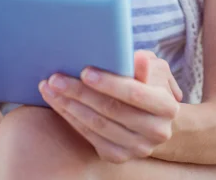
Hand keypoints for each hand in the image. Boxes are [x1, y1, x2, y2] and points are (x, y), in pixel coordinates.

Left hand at [38, 50, 181, 163]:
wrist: (151, 116)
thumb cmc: (147, 83)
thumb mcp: (153, 69)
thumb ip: (144, 65)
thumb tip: (137, 58)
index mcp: (166, 107)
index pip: (134, 94)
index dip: (109, 83)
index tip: (84, 71)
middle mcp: (156, 132)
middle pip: (111, 110)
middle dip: (80, 92)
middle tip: (55, 78)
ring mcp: (137, 148)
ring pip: (97, 125)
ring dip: (68, 105)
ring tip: (49, 87)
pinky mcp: (118, 156)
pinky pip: (90, 137)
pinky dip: (70, 118)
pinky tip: (57, 102)